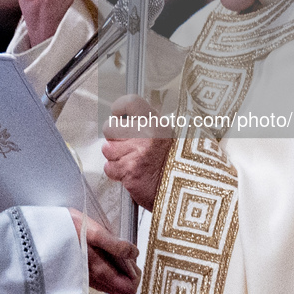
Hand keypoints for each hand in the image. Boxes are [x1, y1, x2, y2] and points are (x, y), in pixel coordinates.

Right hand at [69, 209, 140, 293]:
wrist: (45, 232)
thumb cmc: (68, 229)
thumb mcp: (95, 232)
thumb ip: (116, 245)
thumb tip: (134, 253)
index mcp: (100, 271)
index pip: (128, 290)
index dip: (135, 276)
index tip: (132, 260)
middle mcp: (94, 280)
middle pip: (121, 289)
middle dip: (128, 274)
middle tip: (124, 254)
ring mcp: (87, 279)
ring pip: (111, 285)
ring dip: (117, 272)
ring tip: (112, 251)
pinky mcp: (81, 275)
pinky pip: (100, 280)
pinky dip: (106, 270)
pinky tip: (101, 253)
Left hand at [102, 96, 172, 210]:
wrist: (186, 190)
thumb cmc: (176, 164)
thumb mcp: (169, 135)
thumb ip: (147, 124)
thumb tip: (123, 118)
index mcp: (156, 123)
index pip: (130, 103)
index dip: (119, 109)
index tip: (119, 116)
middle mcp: (145, 136)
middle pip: (110, 127)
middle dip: (114, 137)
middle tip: (126, 144)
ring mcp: (136, 155)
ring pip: (107, 149)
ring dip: (115, 156)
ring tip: (131, 160)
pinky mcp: (129, 173)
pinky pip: (109, 168)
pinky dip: (116, 172)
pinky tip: (131, 173)